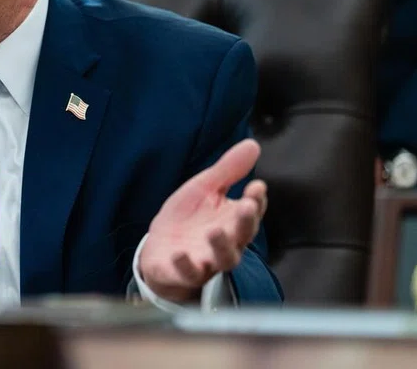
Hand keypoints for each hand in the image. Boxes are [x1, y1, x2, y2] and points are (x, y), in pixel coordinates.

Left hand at [139, 139, 267, 302]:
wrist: (160, 250)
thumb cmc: (189, 218)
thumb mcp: (204, 189)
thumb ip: (228, 171)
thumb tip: (253, 144)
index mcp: (233, 220)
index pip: (251, 210)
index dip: (256, 200)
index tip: (256, 186)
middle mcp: (226, 242)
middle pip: (243, 235)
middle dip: (245, 221)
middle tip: (245, 206)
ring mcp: (207, 260)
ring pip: (224, 259)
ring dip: (221, 246)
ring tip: (214, 231)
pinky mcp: (184, 273)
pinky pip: (189, 273)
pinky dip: (186, 265)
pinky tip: (180, 254)